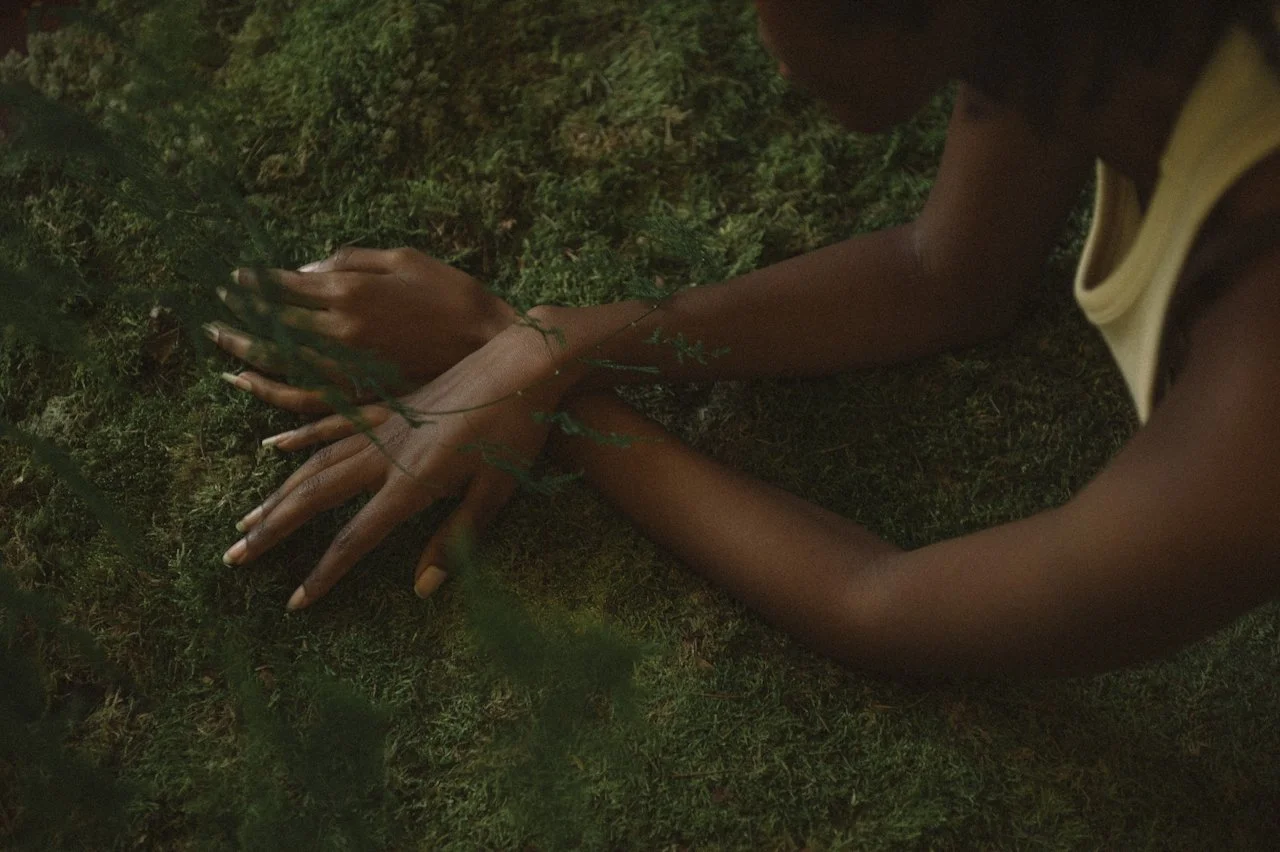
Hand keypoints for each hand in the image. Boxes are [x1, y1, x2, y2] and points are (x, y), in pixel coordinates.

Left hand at [209, 246, 516, 409]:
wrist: (494, 344)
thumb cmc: (453, 294)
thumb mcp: (404, 258)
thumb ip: (351, 261)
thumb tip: (307, 270)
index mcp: (349, 293)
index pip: (285, 287)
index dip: (255, 283)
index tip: (235, 279)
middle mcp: (340, 335)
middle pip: (274, 329)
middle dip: (240, 320)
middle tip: (213, 317)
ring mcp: (350, 371)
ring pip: (284, 370)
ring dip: (249, 361)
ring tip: (225, 354)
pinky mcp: (365, 396)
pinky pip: (311, 405)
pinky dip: (280, 402)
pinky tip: (258, 398)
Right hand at [222, 321, 568, 608]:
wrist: (525, 364)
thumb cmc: (519, 432)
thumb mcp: (496, 493)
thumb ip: (456, 541)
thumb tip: (421, 589)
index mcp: (413, 483)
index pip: (356, 538)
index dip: (323, 574)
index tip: (296, 602)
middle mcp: (386, 454)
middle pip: (315, 499)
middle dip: (273, 531)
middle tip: (233, 557)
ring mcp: (383, 425)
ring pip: (314, 463)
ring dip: (277, 493)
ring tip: (246, 519)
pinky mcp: (389, 404)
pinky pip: (332, 422)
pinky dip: (300, 436)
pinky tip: (274, 444)